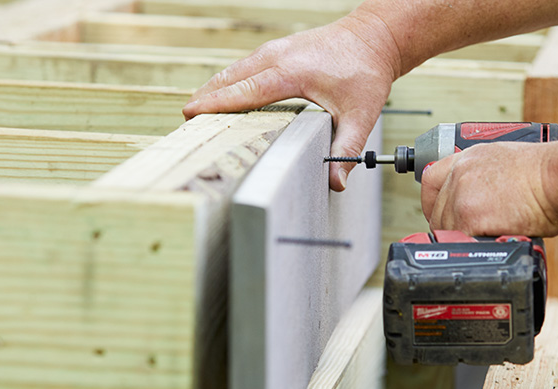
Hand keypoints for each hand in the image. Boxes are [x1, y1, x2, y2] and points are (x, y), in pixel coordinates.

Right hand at [182, 12, 401, 191]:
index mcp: (291, 72)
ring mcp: (273, 51)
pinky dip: (226, 83)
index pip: (245, 90)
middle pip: (229, 79)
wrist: (372, 38)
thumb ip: (347, 149)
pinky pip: (242, 68)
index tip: (191, 114)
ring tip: (194, 115)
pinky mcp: (274, 52)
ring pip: (232, 71)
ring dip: (212, 90)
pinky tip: (219, 98)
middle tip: (184, 125)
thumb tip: (336, 182)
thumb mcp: (361, 115)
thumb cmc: (365, 71)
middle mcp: (276, 57)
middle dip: (204, 100)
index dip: (217, 104)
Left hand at [420, 142, 557, 236]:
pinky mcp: (470, 217)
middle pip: (437, 210)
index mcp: (470, 158)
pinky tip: (490, 244)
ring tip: (488, 241)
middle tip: (473, 235)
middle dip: (452, 226)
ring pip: (446, 229)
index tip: (442, 213)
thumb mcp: (510, 163)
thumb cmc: (553, 172)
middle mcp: (461, 174)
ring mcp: (462, 195)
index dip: (434, 202)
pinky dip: (474, 248)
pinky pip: (459, 241)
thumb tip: (491, 203)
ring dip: (464, 239)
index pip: (431, 179)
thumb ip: (490, 181)